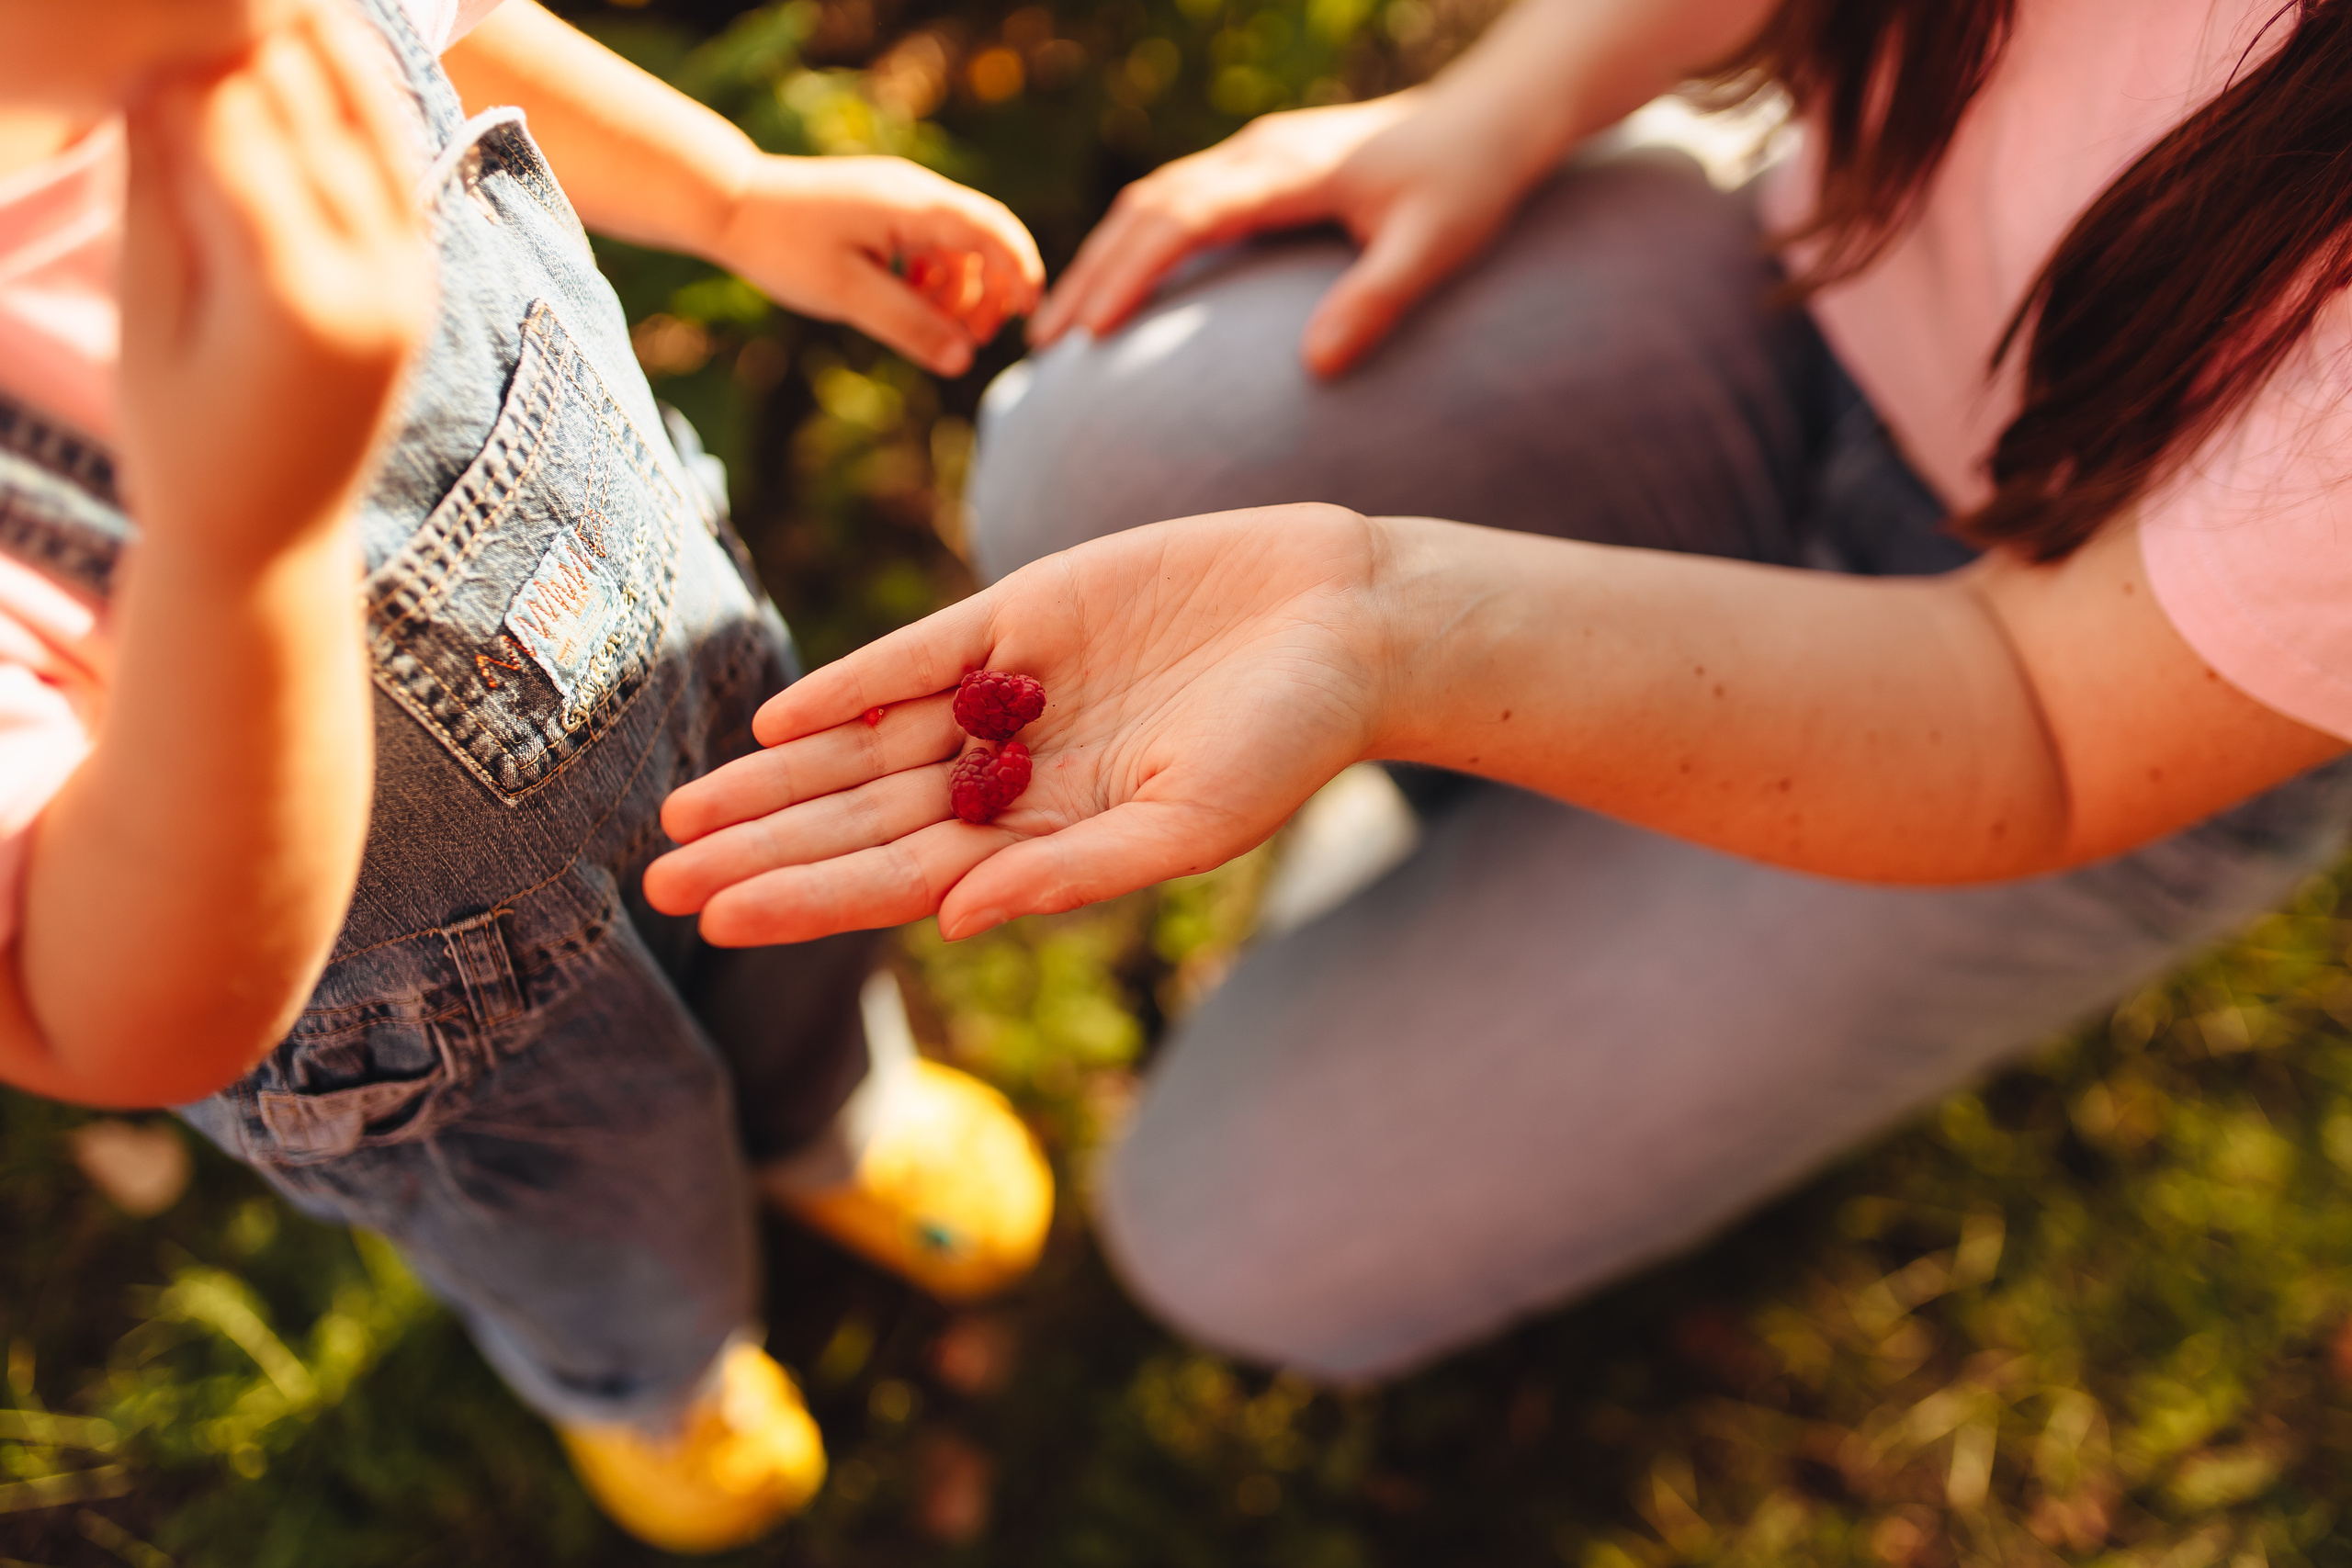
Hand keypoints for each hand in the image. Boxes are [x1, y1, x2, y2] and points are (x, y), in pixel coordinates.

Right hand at [118, 3, 428, 565]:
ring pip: (373, 142)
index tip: (149, 15)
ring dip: (326, 57)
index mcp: (295, 304)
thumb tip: (149, 78)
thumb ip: (156, 205)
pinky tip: (331, 44)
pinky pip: (399, 177)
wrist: (271, 538)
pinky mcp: (419, 290)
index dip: (188, 69)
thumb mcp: (149, 323)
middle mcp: (373, 291)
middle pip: (312, 130)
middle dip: (256, 48)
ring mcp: (409, 290)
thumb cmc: (178, 442)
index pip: (240, 147)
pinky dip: (369, 109)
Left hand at [646, 505, 1388, 943]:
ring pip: (869, 744)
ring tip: (684, 811)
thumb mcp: (1190, 823)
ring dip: (778, 778)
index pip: (901, 879)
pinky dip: (851, 686)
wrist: (1347, 618)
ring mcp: (1015, 694)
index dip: (806, 898)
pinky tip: (778, 719)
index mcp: (1050, 839)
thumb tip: (957, 919)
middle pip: (862, 819)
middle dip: (762, 848)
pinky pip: (919, 656)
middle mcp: (1017, 775)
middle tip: (655, 879)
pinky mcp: (1025, 612)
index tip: (716, 919)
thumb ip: (1074, 873)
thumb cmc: (1290, 742)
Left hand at [714, 155, 1043, 376]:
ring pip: (956, 242)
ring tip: (938, 330)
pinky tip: (908, 300)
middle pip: (984, 236)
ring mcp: (897, 194)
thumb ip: (909, 326)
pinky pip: (927, 240)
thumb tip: (963, 361)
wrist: (727, 202)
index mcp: (913, 205)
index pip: (993, 232)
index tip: (1026, 317)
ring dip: (959, 288)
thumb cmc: (783, 246)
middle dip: (992, 289)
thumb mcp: (847, 295)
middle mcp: (914, 190)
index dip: (1021, 273)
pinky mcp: (880, 204)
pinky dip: (931, 275)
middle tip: (975, 340)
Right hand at [1029, 86, 1549, 375]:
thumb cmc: (1469, 183)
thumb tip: (1314, 369)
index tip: (1091, 332)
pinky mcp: (1258, 168)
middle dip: (1091, 273)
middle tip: (1045, 343)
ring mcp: (1252, 156)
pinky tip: (1118, 289)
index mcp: (1284, 169)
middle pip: (1146, 207)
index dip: (1130, 273)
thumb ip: (1377, 300)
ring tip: (1062, 324)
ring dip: (1102, 257)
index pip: (1182, 218)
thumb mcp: (1436, 246)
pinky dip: (1134, 243)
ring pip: (1151, 199)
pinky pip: (1175, 201)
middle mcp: (1255, 154)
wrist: (1491, 117)